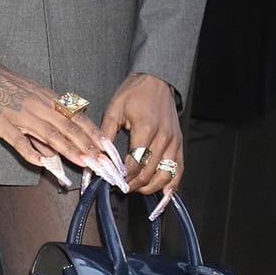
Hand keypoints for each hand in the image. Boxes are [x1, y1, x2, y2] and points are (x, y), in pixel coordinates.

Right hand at [0, 61, 128, 189]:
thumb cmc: (7, 86)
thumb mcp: (32, 97)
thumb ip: (46, 122)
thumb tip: (59, 149)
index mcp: (48, 99)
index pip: (77, 119)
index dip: (93, 134)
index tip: (107, 148)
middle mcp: (39, 106)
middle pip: (69, 128)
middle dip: (88, 146)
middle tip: (103, 162)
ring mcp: (20, 115)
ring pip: (50, 134)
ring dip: (69, 150)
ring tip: (85, 163)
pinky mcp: (1, 123)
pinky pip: (18, 140)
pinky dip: (31, 152)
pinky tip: (42, 163)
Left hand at [100, 72, 181, 214]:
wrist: (158, 80)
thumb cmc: (135, 92)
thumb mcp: (115, 109)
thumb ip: (106, 134)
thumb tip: (96, 155)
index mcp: (146, 128)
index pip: (135, 163)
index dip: (123, 177)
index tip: (112, 181)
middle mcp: (163, 138)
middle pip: (149, 173)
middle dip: (134, 185)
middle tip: (121, 187)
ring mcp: (174, 142)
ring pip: (166, 176)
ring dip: (151, 187)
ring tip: (136, 188)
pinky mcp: (180, 144)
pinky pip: (179, 170)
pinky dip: (171, 185)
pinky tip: (163, 194)